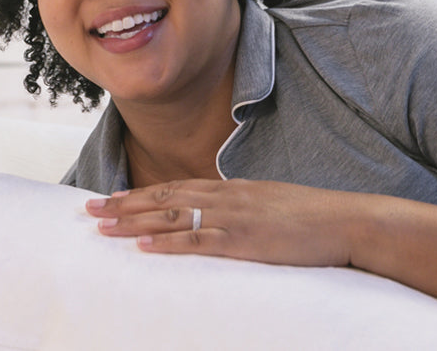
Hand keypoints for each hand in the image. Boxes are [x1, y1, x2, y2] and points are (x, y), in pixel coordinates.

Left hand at [84, 178, 363, 267]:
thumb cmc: (313, 218)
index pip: (175, 188)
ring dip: (134, 222)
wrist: (347, 221)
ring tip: (102, 227)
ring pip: (173, 217)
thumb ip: (241, 209)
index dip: (139, 194)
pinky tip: (144, 247)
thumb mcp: (270, 205)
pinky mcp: (246, 241)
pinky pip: (200, 241)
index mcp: (232, 189)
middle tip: (88, 210)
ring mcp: (235, 218)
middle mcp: (227, 197)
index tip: (110, 198)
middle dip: (123, 205)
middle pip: (163, 198)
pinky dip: (169, 243)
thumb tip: (218, 218)